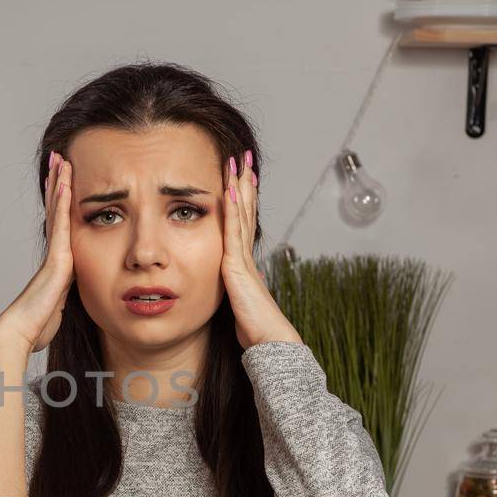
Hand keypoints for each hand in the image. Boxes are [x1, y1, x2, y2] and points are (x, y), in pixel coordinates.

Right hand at [0, 151, 74, 353]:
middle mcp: (54, 252)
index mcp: (57, 262)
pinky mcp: (57, 257)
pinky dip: (63, 203)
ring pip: (57, 210)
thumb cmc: (37, 324)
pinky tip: (65, 183)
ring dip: (59, 183)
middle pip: (56, 209)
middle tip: (57, 158)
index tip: (61, 180)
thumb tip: (63, 297)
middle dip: (57, 183)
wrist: (21, 330)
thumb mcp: (58, 306)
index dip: (59, 201)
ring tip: (60, 159)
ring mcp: (55, 252)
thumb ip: (62, 295)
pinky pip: (62, 224)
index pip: (60, 223)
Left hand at [220, 150, 300, 347]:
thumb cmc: (255, 328)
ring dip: (239, 186)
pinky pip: (232, 230)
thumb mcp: (242, 303)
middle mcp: (246, 255)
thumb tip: (244, 285)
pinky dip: (231, 207)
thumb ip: (241, 289)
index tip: (242, 178)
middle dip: (245, 183)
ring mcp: (243, 258)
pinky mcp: (237, 265)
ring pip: (241, 214)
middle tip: (244, 157)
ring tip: (238, 161)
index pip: (244, 224)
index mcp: (245, 263)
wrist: (269, 340)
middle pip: (246, 211)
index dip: (244, 199)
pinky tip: (227, 188)